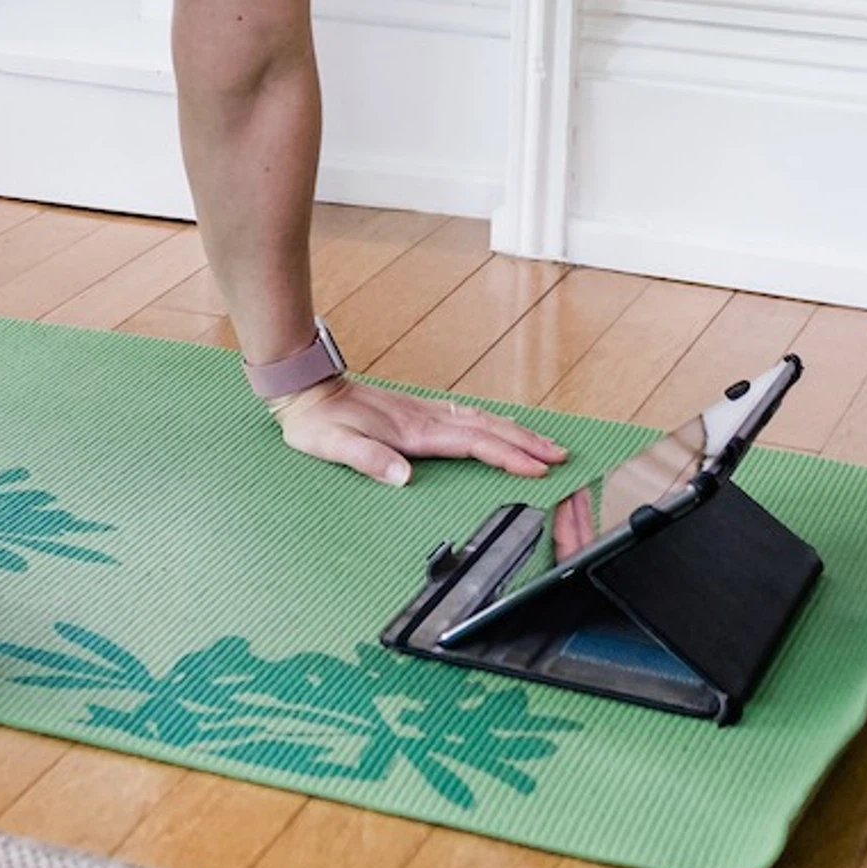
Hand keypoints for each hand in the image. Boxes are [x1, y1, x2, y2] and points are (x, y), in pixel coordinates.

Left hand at [272, 375, 571, 488]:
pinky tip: (500, 430)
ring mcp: (423, 412)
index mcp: (414, 431)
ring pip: (481, 420)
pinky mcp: (417, 413)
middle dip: (527, 442)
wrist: (305, 390)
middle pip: (488, 428)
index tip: (537, 469)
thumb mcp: (334, 446)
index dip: (507, 456)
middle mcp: (425, 418)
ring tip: (545, 445)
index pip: (473, 444)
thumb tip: (403, 477)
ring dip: (516, 431)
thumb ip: (369, 459)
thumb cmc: (317, 422)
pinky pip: (467, 418)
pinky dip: (493, 425)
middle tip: (561, 456)